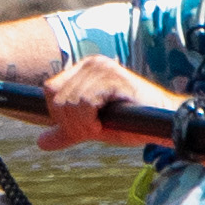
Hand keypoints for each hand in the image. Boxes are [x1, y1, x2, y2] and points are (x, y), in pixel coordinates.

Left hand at [32, 52, 178, 151]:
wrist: (164, 123)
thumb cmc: (131, 123)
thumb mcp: (93, 127)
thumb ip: (67, 131)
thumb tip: (41, 141)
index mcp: (83, 70)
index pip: (50, 91)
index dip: (61, 116)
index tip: (84, 126)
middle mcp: (91, 63)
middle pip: (56, 98)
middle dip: (71, 123)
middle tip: (95, 129)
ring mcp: (103, 68)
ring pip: (69, 103)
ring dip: (83, 125)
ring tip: (103, 126)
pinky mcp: (113, 77)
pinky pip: (84, 103)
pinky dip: (91, 121)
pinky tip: (106, 125)